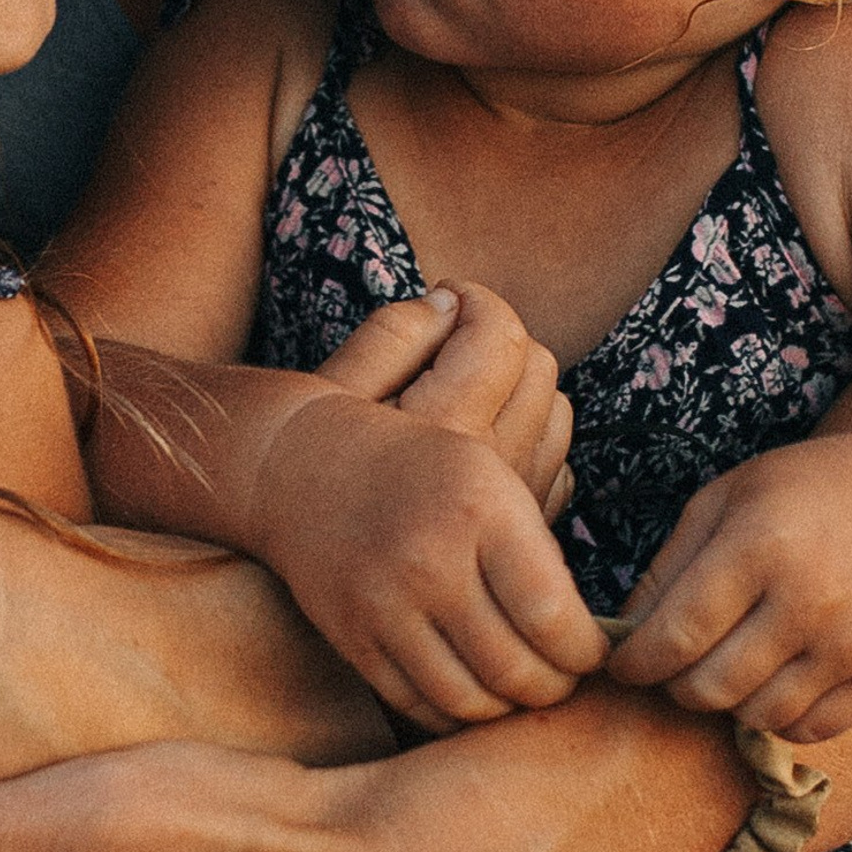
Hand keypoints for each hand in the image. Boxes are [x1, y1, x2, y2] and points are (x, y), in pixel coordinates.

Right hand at [251, 389, 603, 730]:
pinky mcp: (352, 638)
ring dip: (507, 708)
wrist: (307, 467)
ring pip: (470, 701)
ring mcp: (385, 604)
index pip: (553, 616)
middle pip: (517, 669)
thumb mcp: (488, 475)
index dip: (585, 651)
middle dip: (554, 687)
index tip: (591, 650)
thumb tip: (592, 641)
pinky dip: (456, 715)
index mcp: (479, 508)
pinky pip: (419, 706)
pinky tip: (472, 692)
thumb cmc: (421, 472)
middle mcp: (431, 559)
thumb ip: (536, 552)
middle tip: (561, 677)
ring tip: (520, 687)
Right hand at [319, 284, 574, 514]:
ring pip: (557, 416)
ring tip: (469, 386)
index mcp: (444, 426)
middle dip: (502, 337)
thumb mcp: (338, 385)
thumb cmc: (308, 458)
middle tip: (455, 336)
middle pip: (539, 369)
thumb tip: (449, 302)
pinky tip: (484, 438)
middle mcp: (489, 469)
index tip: (449, 296)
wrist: (294, 555)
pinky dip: (533, 439)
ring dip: (524, 387)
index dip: (477, 298)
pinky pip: (557, 468)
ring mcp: (512, 506)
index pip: (503, 336)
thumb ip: (394, 335)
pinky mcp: (517, 533)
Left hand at [606, 427, 851, 741]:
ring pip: (758, 715)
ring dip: (727, 704)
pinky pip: (810, 730)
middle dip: (675, 686)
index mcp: (760, 545)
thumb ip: (669, 566)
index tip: (621, 666)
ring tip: (724, 666)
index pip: (678, 633)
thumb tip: (626, 635)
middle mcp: (811, 598)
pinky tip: (770, 680)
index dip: (637, 661)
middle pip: (712, 685)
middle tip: (671, 667)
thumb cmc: (800, 493)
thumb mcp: (722, 500)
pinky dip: (777, 718)